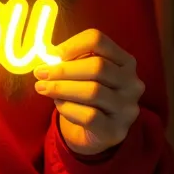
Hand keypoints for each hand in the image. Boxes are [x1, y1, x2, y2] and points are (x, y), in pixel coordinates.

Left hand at [33, 28, 144, 155]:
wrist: (94, 133)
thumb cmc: (86, 93)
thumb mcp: (83, 72)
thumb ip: (71, 60)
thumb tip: (48, 54)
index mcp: (125, 61)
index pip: (98, 41)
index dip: (72, 44)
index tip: (52, 54)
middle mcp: (132, 83)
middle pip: (97, 66)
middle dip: (64, 69)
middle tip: (40, 73)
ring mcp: (127, 109)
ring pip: (93, 91)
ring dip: (61, 88)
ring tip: (43, 87)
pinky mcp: (116, 131)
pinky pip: (90, 116)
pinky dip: (68, 108)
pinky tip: (58, 104)